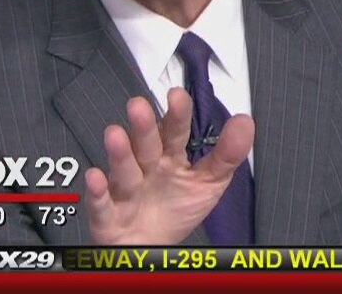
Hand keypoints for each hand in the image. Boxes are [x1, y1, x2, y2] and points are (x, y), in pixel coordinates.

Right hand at [83, 87, 253, 244]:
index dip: (176, 114)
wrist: (153, 246)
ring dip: (119, 153)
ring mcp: (126, 190)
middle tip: (139, 106)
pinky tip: (96, 177)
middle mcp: (146, 168)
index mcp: (170, 157)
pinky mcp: (108, 215)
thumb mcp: (209, 181)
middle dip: (143, 127)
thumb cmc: (177, 209)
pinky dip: (97, 192)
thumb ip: (227, 153)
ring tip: (115, 134)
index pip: (174, 131)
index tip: (177, 95)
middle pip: (145, 145)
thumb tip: (245, 121)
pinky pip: (101, 203)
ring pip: (122, 170)